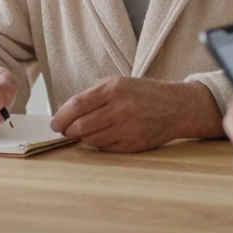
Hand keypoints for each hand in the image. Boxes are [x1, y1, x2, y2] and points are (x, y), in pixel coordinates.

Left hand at [50, 77, 218, 152]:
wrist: (177, 107)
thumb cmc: (143, 93)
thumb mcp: (119, 84)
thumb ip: (93, 96)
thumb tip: (65, 115)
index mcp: (114, 88)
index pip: (77, 105)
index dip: (61, 117)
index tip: (55, 124)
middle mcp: (121, 108)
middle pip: (81, 126)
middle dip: (69, 130)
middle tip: (66, 130)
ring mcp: (129, 128)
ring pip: (91, 140)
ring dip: (84, 138)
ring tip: (86, 131)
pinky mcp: (134, 144)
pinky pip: (105, 148)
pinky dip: (100, 144)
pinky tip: (105, 136)